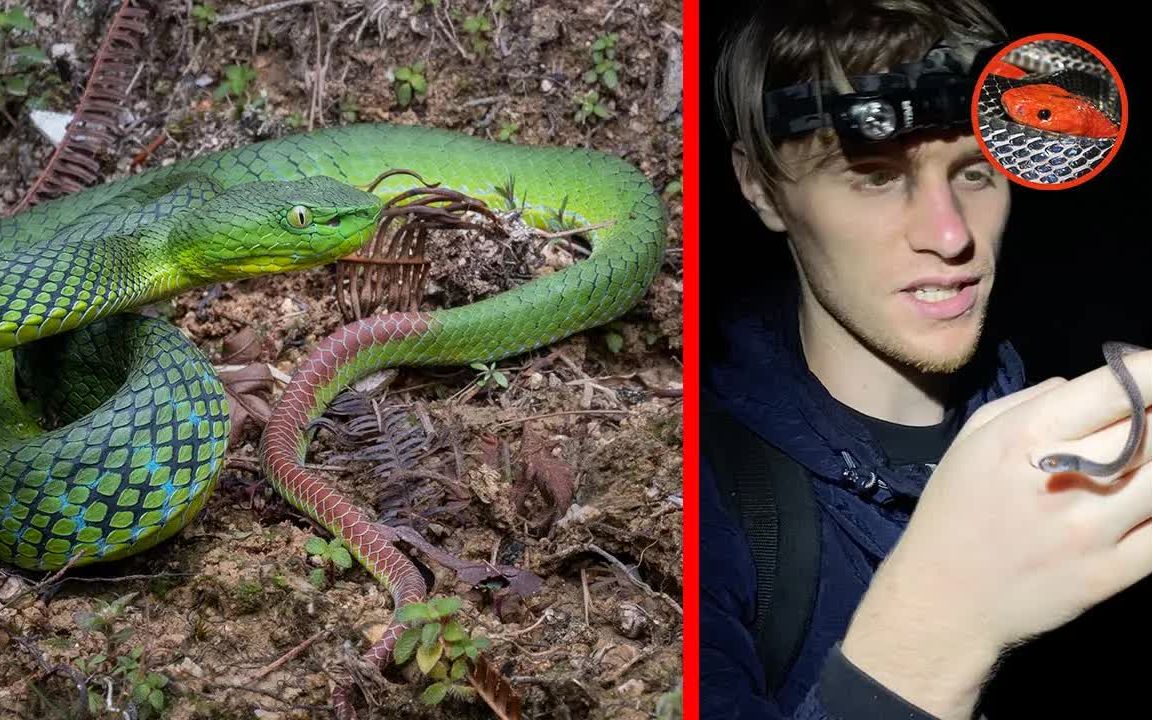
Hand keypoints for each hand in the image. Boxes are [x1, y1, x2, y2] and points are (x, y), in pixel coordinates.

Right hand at [841, 348, 1151, 719]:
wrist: (943, 601)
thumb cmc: (952, 514)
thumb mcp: (970, 442)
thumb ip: (1026, 402)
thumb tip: (1083, 385)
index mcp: (1024, 438)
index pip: (1114, 390)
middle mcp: (1063, 479)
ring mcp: (1091, 530)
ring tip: (1151, 457)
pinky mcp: (1110, 575)